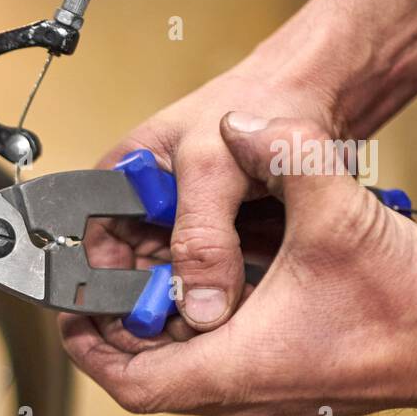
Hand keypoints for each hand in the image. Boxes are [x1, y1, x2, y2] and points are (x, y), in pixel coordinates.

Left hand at [62, 114, 416, 415]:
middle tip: (105, 280)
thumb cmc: (409, 304)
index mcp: (236, 368)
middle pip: (146, 374)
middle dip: (117, 326)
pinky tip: (202, 286)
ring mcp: (261, 394)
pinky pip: (214, 365)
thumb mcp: (338, 217)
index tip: (70, 314)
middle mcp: (241, 395)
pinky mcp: (281, 381)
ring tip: (144, 277)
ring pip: (181, 371)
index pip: (131, 381)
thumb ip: (287, 158)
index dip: (90, 348)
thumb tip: (244, 126)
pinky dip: (194, 331)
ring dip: (155, 327)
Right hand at [95, 69, 339, 329]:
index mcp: (121, 180)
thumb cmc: (258, 98)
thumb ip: (203, 239)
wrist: (320, 89)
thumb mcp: (214, 170)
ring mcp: (184, 221)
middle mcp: (147, 205)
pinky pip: (214, 278)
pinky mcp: (220, 235)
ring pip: (177, 282)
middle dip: (162, 302)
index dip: (114, 289)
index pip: (96, 251)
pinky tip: (242, 301)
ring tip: (217, 314)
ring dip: (196, 301)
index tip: (143, 320)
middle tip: (188, 326)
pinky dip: (227, 292)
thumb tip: (196, 305)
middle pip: (137, 275)